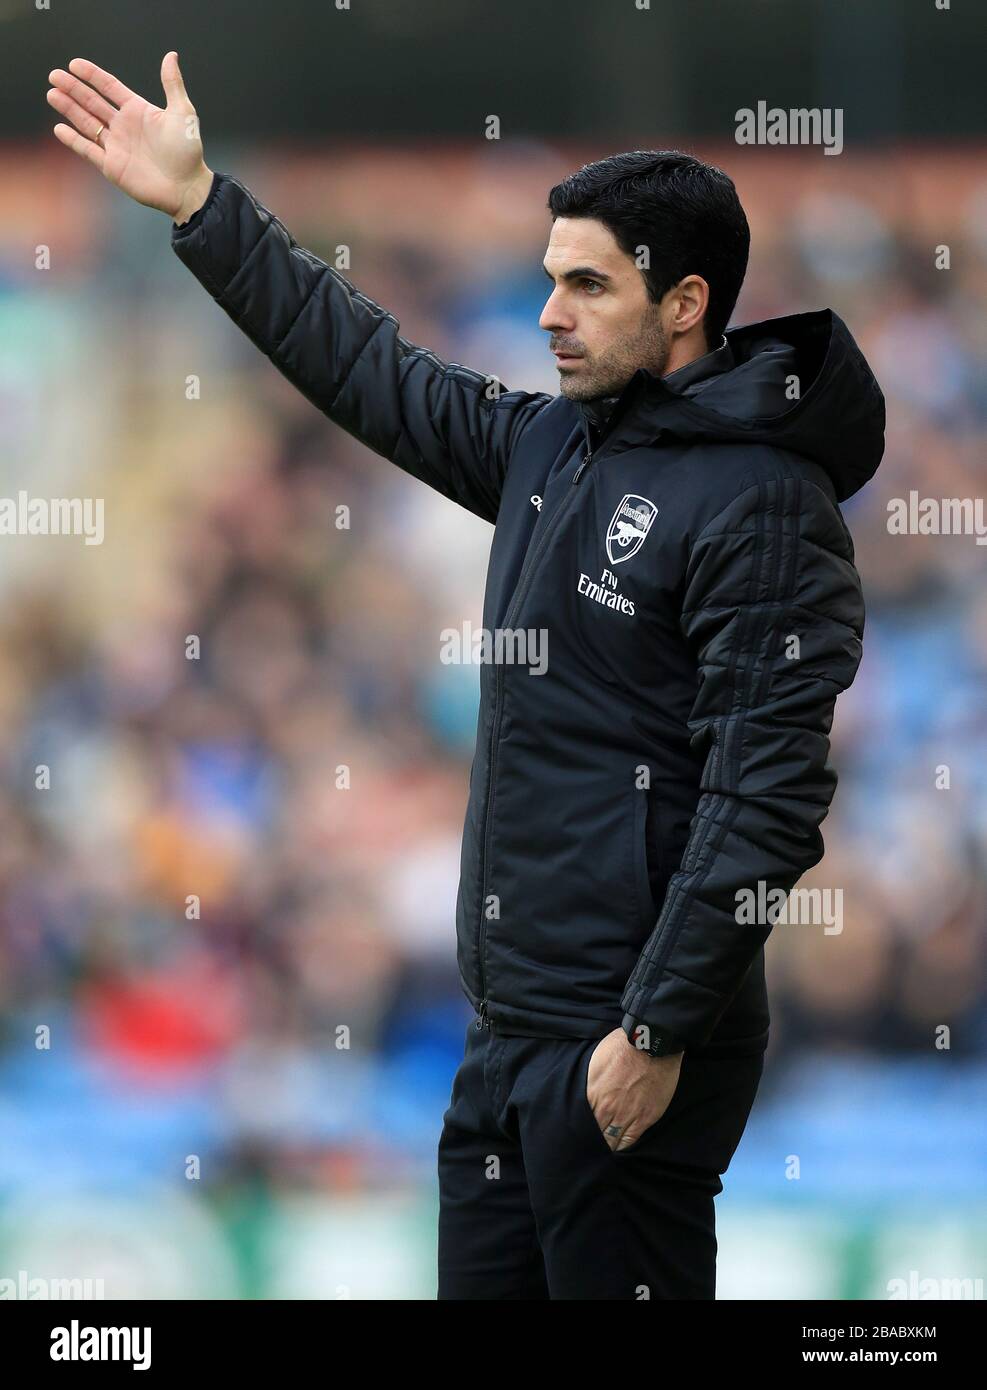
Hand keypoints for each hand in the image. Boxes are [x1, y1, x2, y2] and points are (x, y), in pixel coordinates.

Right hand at [47, 51, 212, 223]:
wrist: (186, 187)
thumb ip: (172, 84)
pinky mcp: (112, 166)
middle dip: (73, 89)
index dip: (92, 75)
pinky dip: (73, 140)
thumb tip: (171, 56)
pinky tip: (59, 129)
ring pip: (87, 123)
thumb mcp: (182, 113)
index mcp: (138, 111)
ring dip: (69, 109)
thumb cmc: (188, 152)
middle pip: (92, 103)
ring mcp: (116, 146)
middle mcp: (124, 127)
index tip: (74, 64)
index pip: (110, 87)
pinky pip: (88, 150)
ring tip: (52, 94)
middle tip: (55, 76)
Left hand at [586, 1027, 682, 1151]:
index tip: (579, 1133)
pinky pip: (630, 1140)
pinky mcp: (645, 1118)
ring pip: (611, 1141)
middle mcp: (606, 1107)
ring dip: (607, 1145)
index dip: (580, 1129)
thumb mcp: (595, 1061)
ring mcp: (626, 1114)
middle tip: (590, 1144)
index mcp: (591, 1093)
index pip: (581, 1121)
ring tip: (604, 1148)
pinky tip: (619, 1147)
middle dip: (592, 1140)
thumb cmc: (622, 1047)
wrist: (650, 1044)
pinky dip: (623, 1145)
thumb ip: (589, 1083)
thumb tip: (585, 1096)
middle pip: (595, 1134)